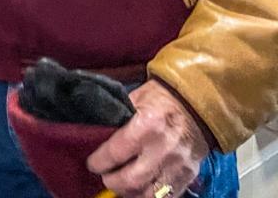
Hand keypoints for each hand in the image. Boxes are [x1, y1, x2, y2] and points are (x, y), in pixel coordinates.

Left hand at [86, 80, 208, 197]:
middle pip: (130, 179)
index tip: (92, 164)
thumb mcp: (135, 99)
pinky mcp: (187, 176)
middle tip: (105, 176)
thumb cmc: (160, 100)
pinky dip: (148, 196)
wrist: (194, 106)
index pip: (115, 152)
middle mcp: (163, 148)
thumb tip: (96, 135)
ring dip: (129, 193)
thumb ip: (118, 118)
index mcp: (147, 124)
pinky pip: (166, 197)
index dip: (99, 162)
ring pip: (148, 194)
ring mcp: (177, 166)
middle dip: (112, 182)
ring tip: (120, 186)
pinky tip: (138, 191)